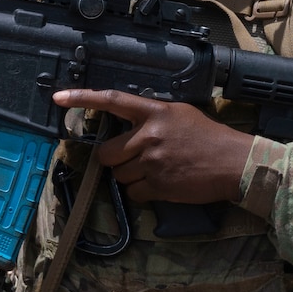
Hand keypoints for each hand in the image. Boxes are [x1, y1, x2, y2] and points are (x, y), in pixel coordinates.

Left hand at [52, 89, 255, 204]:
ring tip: (156, 170)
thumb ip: (151, 116)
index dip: (83, 98)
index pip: (112, 100)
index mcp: (155, 112)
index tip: (59, 98)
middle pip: (106, 153)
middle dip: (114, 159)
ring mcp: (152, 162)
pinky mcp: (158, 186)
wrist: (233, 163)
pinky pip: (133, 193)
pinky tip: (162, 184)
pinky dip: (143, 192)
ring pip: (119, 175)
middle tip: (132, 158)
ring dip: (131, 176)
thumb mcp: (180, 114)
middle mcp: (149, 135)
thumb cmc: (209, 137)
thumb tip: (126, 124)